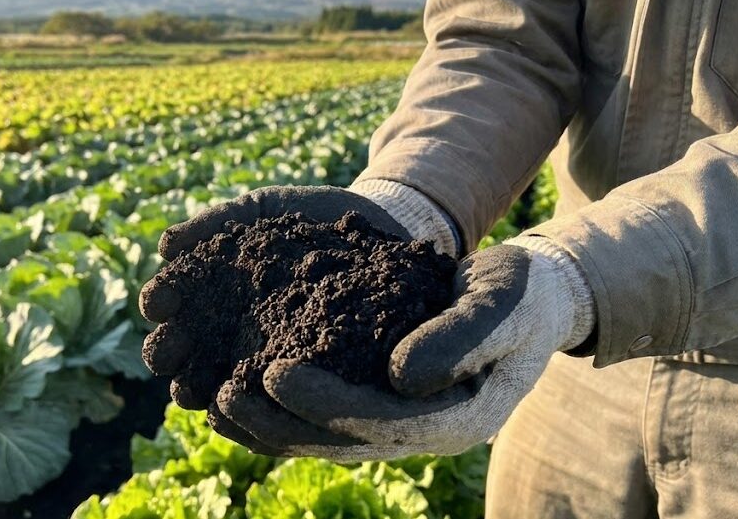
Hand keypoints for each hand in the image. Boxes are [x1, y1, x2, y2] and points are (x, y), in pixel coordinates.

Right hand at [140, 183, 455, 412]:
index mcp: (208, 289)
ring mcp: (258, 356)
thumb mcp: (261, 211)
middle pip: (179, 350)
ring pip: (212, 382)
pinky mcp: (297, 377)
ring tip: (193, 390)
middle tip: (167, 352)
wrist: (377, 232)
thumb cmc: (307, 219)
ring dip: (195, 388)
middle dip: (165, 352)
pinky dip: (247, 405)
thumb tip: (166, 247)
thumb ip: (216, 222)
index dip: (158, 302)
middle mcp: (223, 329)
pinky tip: (240, 404)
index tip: (158, 302)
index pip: (169, 302)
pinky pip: (265, 399)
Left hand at [212, 237, 594, 459]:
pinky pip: (318, 420)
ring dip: (264, 427)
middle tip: (222, 397)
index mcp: (456, 418)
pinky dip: (275, 412)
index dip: (324, 403)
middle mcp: (420, 434)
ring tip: (211, 403)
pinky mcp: (375, 407)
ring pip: (320, 440)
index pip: (381, 422)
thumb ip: (462, 336)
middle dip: (277, 423)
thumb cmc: (519, 295)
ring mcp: (396, 426)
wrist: (527, 302)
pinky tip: (230, 392)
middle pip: (338, 441)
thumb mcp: (501, 302)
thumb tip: (404, 377)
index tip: (273, 373)